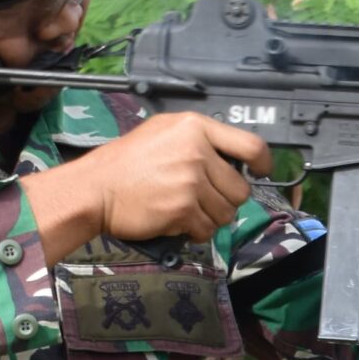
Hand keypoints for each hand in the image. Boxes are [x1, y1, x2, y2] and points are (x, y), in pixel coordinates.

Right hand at [27, 112, 273, 259]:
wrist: (96, 188)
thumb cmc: (126, 162)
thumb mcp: (163, 132)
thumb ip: (199, 140)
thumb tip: (232, 158)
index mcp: (195, 127)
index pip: (251, 145)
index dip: (263, 163)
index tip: (262, 172)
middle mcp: (197, 151)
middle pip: (240, 189)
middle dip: (225, 200)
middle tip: (201, 199)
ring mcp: (191, 181)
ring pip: (226, 213)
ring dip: (210, 218)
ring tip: (185, 210)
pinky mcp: (183, 209)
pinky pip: (207, 230)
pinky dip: (195, 232)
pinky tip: (177, 222)